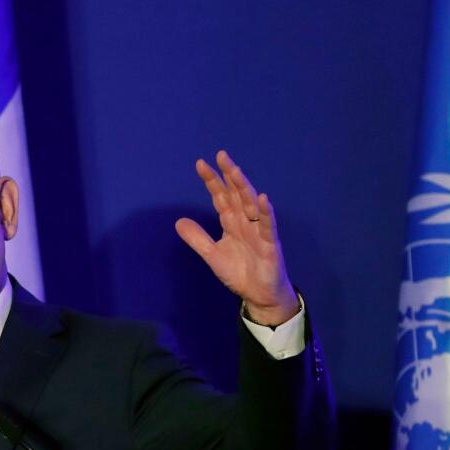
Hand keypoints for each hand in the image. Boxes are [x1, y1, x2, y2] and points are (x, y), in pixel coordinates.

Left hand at [175, 150, 297, 325]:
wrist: (259, 295)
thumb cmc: (240, 272)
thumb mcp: (213, 255)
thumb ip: (198, 238)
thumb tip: (179, 221)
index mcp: (232, 222)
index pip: (221, 197)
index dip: (212, 182)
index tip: (201, 164)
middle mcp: (246, 221)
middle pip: (236, 194)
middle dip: (229, 175)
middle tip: (221, 155)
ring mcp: (259, 231)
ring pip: (251, 204)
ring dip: (243, 187)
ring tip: (235, 170)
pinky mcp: (270, 244)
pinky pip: (268, 225)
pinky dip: (265, 212)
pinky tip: (262, 199)